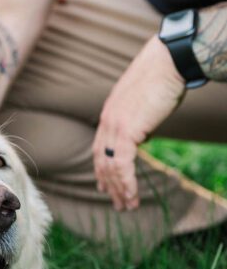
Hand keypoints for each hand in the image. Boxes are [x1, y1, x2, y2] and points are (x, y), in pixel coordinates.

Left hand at [93, 36, 184, 210]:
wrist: (168, 62)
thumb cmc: (162, 78)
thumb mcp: (144, 103)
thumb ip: (138, 120)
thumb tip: (142, 135)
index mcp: (109, 112)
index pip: (100, 147)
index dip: (102, 169)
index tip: (105, 185)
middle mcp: (107, 120)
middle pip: (102, 160)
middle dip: (108, 184)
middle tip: (116, 203)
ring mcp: (114, 125)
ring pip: (111, 166)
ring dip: (119, 189)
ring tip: (127, 206)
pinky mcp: (127, 130)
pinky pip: (123, 164)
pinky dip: (127, 183)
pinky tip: (132, 196)